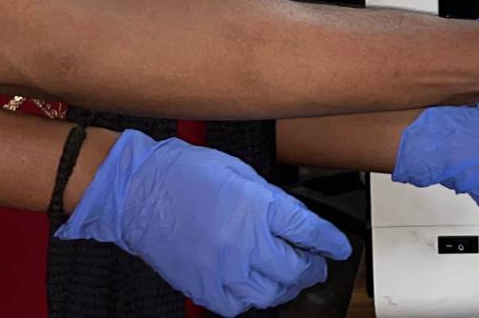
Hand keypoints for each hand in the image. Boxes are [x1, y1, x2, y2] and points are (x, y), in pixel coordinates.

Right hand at [57, 130, 350, 314]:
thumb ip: (271, 200)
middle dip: (313, 268)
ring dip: (286, 286)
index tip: (340, 248)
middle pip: (296, 267)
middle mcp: (245, 240)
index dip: (331, 243)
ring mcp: (224, 267)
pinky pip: (238, 306)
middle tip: (316, 266)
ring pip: (271, 292)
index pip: (310, 232)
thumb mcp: (241, 174)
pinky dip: (251, 300)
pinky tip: (254, 288)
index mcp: (259, 206)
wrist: (138, 191)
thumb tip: (294, 222)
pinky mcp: (203, 285)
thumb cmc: (186, 174)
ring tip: (289, 278)